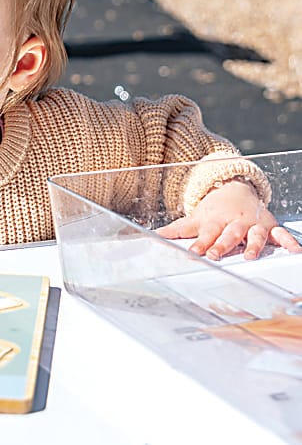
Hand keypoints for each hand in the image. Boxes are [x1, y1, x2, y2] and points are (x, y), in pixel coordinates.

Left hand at [157, 179, 301, 259]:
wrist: (236, 188)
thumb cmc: (214, 208)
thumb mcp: (196, 216)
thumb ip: (178, 229)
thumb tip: (156, 236)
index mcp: (215, 220)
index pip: (206, 233)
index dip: (200, 243)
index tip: (194, 252)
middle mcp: (235, 222)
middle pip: (228, 235)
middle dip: (222, 245)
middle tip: (215, 256)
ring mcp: (253, 224)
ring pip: (253, 235)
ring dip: (252, 245)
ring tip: (250, 256)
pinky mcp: (269, 226)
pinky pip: (281, 234)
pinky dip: (288, 242)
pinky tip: (295, 251)